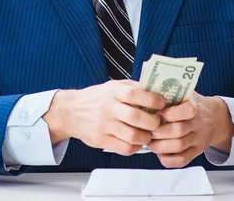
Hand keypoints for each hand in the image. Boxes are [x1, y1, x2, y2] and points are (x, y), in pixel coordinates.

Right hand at [43, 80, 165, 155]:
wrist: (71, 111)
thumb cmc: (97, 98)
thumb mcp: (113, 86)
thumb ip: (133, 88)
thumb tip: (157, 91)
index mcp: (113, 91)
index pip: (135, 94)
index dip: (152, 99)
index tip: (162, 104)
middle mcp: (108, 108)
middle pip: (136, 117)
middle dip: (153, 122)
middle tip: (158, 123)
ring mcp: (104, 125)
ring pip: (132, 136)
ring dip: (146, 137)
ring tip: (148, 134)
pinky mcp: (101, 140)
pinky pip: (124, 148)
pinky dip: (135, 147)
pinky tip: (136, 142)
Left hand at [147, 92, 233, 168]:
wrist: (214, 118)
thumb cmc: (191, 103)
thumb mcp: (185, 93)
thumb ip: (169, 93)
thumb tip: (145, 92)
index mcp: (195, 106)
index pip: (187, 111)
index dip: (169, 114)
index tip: (155, 113)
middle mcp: (199, 124)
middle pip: (179, 130)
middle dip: (159, 132)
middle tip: (146, 130)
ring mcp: (198, 139)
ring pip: (179, 146)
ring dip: (160, 146)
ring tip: (150, 142)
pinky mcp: (196, 152)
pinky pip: (182, 160)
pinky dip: (168, 159)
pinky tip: (159, 153)